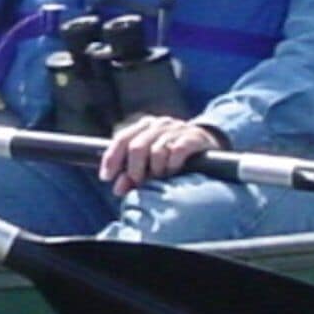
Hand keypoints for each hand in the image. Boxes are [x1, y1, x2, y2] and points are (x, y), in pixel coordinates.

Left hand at [99, 115, 224, 194]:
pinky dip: (172, 165)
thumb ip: (132, 174)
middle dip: (134, 170)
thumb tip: (118, 189)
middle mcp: (159, 124)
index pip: (122, 139)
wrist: (207, 145)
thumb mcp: (150, 163)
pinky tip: (174, 171)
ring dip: (156, 170)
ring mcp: (177, 129)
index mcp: (144, 126)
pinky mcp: (194, 136)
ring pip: (157, 151)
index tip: (106, 178)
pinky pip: (177, 151)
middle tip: (137, 184)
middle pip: (137, 147)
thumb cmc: (172, 156)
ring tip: (160, 177)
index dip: (111, 159)